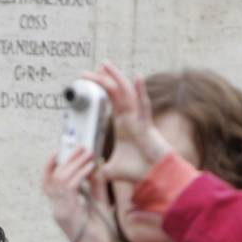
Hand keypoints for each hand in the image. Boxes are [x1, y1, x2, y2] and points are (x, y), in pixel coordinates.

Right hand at [43, 150, 118, 241]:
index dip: (50, 165)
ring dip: (73, 164)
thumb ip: (96, 185)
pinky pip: (69, 188)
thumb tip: (96, 164)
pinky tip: (89, 167)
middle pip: (53, 177)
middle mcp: (57, 208)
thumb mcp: (100, 203)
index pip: (48, 182)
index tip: (60, 150)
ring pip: (59, 180)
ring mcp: (59, 212)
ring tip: (87, 153)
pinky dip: (79, 175)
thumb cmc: (101, 233)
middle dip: (67, 159)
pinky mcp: (67, 214)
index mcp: (61, 207)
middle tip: (82, 146)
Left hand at [85, 62, 171, 185]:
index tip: (90, 78)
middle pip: (117, 92)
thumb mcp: (111, 170)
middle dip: (105, 78)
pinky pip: (143, 106)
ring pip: (127, 94)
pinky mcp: (147, 125)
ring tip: (106, 64)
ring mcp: (139, 119)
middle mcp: (130, 117)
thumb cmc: (138, 171)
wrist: (155, 177)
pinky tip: (137, 77)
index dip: (102, 88)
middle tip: (94, 66)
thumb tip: (86, 174)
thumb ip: (98, 169)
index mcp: (123, 123)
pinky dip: (140, 92)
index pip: (111, 100)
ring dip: (117, 78)